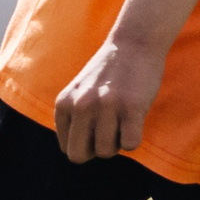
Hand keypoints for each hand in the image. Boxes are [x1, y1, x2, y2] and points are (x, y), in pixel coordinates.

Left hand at [54, 36, 165, 163]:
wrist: (134, 44)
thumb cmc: (108, 73)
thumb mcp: (79, 92)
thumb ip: (73, 118)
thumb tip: (79, 155)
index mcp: (64, 103)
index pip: (67, 148)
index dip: (85, 144)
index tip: (97, 127)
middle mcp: (81, 105)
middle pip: (79, 156)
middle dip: (95, 151)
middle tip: (108, 132)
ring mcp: (106, 106)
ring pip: (106, 152)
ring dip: (117, 142)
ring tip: (122, 120)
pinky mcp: (131, 107)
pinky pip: (130, 145)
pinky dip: (134, 139)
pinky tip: (135, 120)